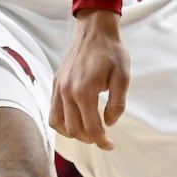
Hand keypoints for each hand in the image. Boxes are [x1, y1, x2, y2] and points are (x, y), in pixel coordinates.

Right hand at [49, 10, 129, 150]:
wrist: (94, 31)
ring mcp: (58, 88)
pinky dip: (61, 123)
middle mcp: (67, 92)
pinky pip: (53, 112)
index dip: (102, 141)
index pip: (91, 128)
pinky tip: (74, 122)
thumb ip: (117, 103)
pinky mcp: (55, 84)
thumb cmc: (111, 52)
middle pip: (75, 130)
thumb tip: (109, 122)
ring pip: (59, 124)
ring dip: (74, 134)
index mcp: (85, 91)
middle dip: (90, 139)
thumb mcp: (123, 76)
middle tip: (103, 138)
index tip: (110, 145)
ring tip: (88, 133)